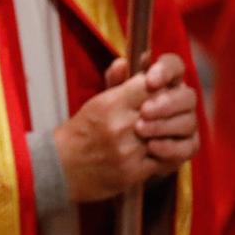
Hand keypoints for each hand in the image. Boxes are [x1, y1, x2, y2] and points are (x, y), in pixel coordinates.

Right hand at [52, 53, 196, 204]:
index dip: (161, 85)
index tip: (160, 89)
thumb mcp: (97, 102)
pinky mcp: (135, 172)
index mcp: (109, 104)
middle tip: (169, 111)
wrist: (62, 168)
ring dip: (170, 131)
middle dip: (171, 109)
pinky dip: (168, 153)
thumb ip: (117, 82)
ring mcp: (129, 150)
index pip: (149, 84)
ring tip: (165, 130)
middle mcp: (120, 125)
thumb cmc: (83, 132)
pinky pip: (167, 159)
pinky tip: (160, 149)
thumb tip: (126, 61)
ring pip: (170, 134)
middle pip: (164, 107)